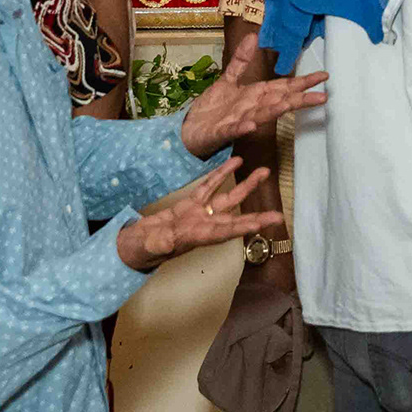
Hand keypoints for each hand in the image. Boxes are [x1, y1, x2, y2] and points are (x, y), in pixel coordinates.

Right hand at [117, 157, 282, 272]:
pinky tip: (234, 162)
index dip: (247, 226)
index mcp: (197, 236)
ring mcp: (197, 214)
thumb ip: (161, 243)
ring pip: (226, 198)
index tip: (268, 223)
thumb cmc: (141, 249)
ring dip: (245, 185)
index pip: (226, 231)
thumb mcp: (151, 246)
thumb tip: (169, 241)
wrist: (132, 245)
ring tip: (264, 171)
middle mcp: (203, 226)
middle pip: (235, 216)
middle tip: (278, 212)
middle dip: (256, 212)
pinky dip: (221, 174)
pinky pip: (208, 186)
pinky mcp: (188, 204)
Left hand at [178, 42, 328, 155]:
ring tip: (291, 104)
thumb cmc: (211, 109)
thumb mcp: (227, 80)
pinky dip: (242, 129)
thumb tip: (254, 36)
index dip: (302, 82)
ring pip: (261, 116)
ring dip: (275, 111)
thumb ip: (241, 61)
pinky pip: (232, 130)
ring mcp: (238, 121)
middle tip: (322, 96)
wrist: (188, 130)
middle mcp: (251, 109)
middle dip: (299, 99)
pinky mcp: (221, 132)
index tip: (322, 76)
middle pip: (279, 102)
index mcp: (255, 96)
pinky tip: (251, 126)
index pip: (283, 87)